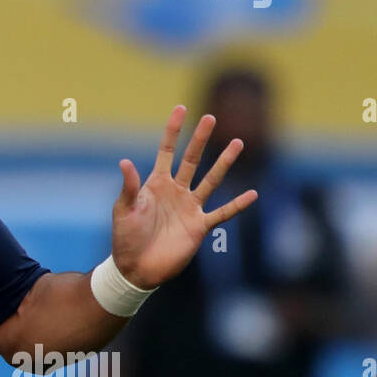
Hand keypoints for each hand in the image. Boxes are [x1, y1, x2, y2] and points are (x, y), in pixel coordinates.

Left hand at [111, 105, 257, 288]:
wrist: (135, 268)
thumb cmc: (125, 237)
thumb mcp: (124, 210)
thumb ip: (130, 187)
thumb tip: (124, 161)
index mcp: (155, 184)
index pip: (166, 151)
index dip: (173, 131)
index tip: (181, 109)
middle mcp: (176, 191)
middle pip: (192, 160)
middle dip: (200, 139)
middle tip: (210, 118)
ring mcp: (190, 208)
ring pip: (211, 180)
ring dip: (223, 163)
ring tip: (237, 143)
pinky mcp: (200, 227)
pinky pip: (222, 213)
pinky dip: (237, 205)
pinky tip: (252, 194)